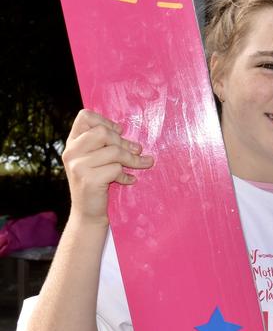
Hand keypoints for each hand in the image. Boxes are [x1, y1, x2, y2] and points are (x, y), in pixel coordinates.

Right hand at [62, 109, 153, 224]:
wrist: (88, 213)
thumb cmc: (98, 181)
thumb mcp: (98, 159)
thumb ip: (105, 143)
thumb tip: (125, 130)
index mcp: (72, 143)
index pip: (85, 117)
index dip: (106, 121)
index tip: (119, 132)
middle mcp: (71, 152)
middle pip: (103, 132)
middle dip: (124, 142)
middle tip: (137, 150)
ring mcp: (77, 166)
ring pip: (113, 151)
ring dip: (133, 159)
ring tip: (143, 164)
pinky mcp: (88, 180)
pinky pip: (116, 168)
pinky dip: (126, 175)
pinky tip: (129, 180)